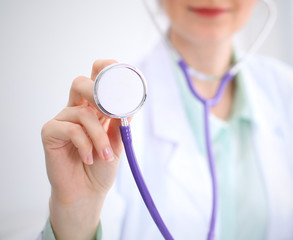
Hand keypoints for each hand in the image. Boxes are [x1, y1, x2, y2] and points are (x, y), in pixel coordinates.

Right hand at [41, 60, 127, 238]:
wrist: (88, 192)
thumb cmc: (102, 166)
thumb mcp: (118, 142)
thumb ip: (121, 121)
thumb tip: (131, 101)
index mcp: (95, 109)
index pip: (96, 80)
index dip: (105, 69)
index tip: (120, 72)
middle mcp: (77, 110)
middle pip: (80, 82)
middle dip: (97, 91)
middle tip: (110, 112)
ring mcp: (63, 120)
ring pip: (82, 112)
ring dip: (99, 136)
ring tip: (105, 155)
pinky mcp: (51, 133)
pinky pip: (70, 129)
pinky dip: (85, 144)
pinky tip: (89, 158)